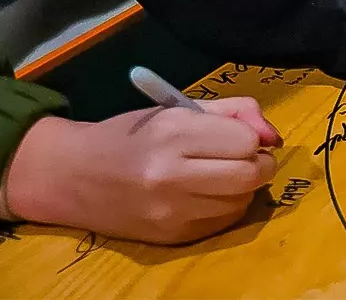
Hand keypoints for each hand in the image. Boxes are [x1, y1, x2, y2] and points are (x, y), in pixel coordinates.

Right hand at [0, 99, 279, 243]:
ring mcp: (170, 212)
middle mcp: (171, 176)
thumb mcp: (178, 109)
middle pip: (251, 175)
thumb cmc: (130, 135)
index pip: (246, 142)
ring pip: (242, 202)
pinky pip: (222, 223)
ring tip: (219, 175)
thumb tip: (274, 135)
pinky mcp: (170, 238)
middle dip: (258, 164)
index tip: (241, 136)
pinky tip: (204, 195)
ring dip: (243, 188)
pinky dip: (225, 208)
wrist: (70, 175)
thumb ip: (234, 113)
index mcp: (173, 134)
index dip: (252, 137)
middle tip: (243, 157)